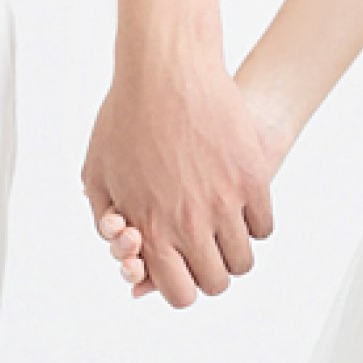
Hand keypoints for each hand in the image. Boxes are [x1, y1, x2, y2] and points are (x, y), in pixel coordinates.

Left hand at [83, 44, 280, 307]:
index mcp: (150, 227)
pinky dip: (255, 223)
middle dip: (210, 273)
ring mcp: (224, 201)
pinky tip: (242, 206)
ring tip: (226, 230)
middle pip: (216, 282)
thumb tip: (123, 246)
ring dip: (235, 251)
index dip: (183, 288)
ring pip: (244, 259)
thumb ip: (106, 216)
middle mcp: (189, 223)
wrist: (165, 69)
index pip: (179, 293)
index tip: (184, 271)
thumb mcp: (97, 171)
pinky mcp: (252, 178)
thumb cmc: (126, 116)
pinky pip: (264, 226)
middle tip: (206, 251)